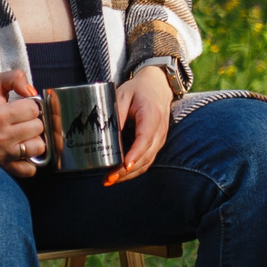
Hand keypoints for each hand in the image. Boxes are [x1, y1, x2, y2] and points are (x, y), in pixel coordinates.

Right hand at [0, 70, 44, 176]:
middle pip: (38, 127)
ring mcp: (2, 154)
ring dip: (34, 141)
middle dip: (33, 122)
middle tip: (21, 121)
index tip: (21, 107)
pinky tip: (21, 151)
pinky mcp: (4, 167)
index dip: (31, 106)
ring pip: (38, 148)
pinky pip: (30, 169)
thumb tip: (32, 91)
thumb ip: (15, 78)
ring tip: (22, 135)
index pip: (34, 109)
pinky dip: (30, 161)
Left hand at [105, 65, 175, 184]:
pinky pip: (146, 160)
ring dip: (129, 175)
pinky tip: (119, 175)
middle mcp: (159, 132)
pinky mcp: (155, 144)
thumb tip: (106, 136)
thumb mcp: (123, 96)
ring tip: (110, 180)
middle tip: (108, 178)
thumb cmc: (139, 90)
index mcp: (152, 117)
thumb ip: (116, 114)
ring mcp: (159, 140)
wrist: (158, 87)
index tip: (124, 165)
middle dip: (127, 171)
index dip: (135, 154)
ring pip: (146, 162)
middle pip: (145, 156)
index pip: (145, 139)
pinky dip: (133, 170)